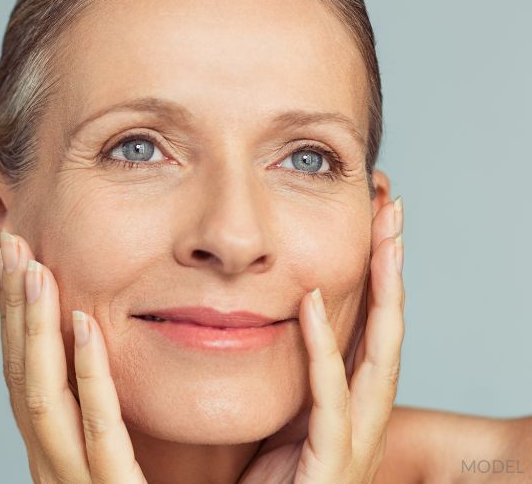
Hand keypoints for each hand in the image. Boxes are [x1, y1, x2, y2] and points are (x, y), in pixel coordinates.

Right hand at [0, 230, 146, 483]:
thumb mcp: (131, 454)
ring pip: (43, 396)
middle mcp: (52, 466)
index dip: (14, 315)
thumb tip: (121, 346)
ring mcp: (77, 482)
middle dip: (15, 305)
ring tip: (35, 268)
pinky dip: (89, 373)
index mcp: (53, 453)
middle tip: (14, 243)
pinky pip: (99, 430)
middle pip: (20, 374)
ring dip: (36, 326)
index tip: (17, 259)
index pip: (22, 374)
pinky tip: (87, 325)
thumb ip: (120, 409)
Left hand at [238, 196, 404, 483]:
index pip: (370, 325)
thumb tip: (269, 316)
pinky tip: (309, 303)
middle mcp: (361, 417)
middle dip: (392, 265)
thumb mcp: (280, 416)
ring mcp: (352, 440)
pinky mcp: (331, 461)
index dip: (376, 273)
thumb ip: (287, 372)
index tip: (372, 219)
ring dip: (381, 292)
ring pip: (379, 356)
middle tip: (391, 204)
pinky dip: (322, 348)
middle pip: (388, 328)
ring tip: (382, 236)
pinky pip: (329, 397)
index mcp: (349, 403)